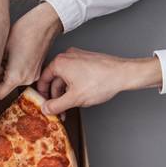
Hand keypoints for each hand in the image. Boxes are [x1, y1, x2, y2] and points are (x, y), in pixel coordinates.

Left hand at [0, 4, 62, 99]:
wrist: (45, 23)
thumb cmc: (24, 31)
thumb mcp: (2, 48)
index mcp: (15, 76)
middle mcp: (26, 80)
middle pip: (5, 88)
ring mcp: (33, 76)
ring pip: (13, 82)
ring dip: (4, 75)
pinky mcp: (37, 70)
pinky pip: (21, 76)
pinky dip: (13, 71)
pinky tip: (10, 57)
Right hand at [35, 48, 161, 115]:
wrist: (123, 74)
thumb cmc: (102, 81)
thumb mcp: (74, 99)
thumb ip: (56, 105)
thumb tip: (45, 109)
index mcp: (60, 62)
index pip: (43, 80)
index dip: (42, 95)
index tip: (44, 105)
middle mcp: (67, 56)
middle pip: (54, 79)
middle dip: (56, 96)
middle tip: (58, 110)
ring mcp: (78, 57)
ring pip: (65, 77)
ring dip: (65, 93)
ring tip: (70, 106)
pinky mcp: (87, 60)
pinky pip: (74, 74)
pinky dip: (73, 86)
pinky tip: (79, 96)